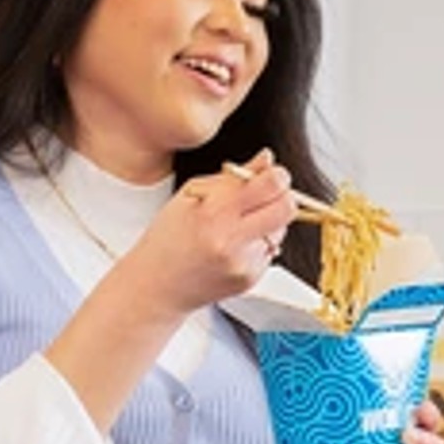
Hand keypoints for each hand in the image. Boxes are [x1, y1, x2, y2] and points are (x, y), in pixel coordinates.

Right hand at [125, 153, 295, 317]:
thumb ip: (233, 177)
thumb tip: (267, 159)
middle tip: (266, 194)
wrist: (156, 285)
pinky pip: (271, 250)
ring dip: (269, 221)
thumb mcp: (190, 195)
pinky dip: (259, 242)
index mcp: (214, 213)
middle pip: (287, 209)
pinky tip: (234, 245)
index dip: (277, 175)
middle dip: (283, 196)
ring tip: (238, 224)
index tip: (272, 174)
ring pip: (281, 229)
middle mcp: (231, 241)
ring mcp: (243, 263)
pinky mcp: (250, 279)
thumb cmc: (168, 237)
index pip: (270, 185)